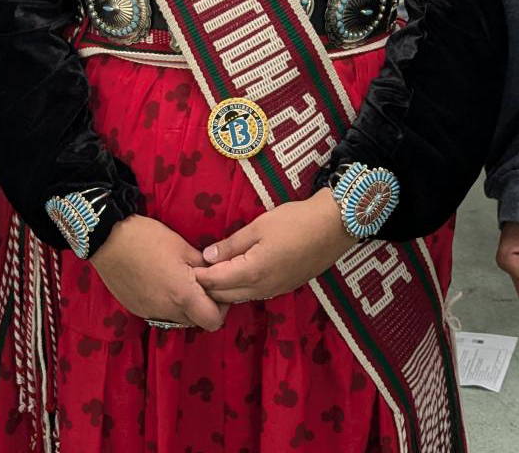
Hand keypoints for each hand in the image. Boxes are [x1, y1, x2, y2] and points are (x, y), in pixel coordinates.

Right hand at [90, 215, 227, 330]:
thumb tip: (218, 274)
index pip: (214, 320)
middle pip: (197, 322)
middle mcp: (167, 311)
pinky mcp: (136, 309)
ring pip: (178, 319)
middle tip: (201, 284)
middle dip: (204, 306)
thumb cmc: (147, 239)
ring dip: (185, 307)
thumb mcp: (182, 247)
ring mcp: (150, 312)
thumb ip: (204, 266)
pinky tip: (162, 283)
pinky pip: (161, 314)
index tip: (217, 289)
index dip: (221, 307)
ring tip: (180, 282)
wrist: (108, 240)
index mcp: (183, 295)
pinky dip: (167, 304)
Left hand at [197, 193, 357, 304]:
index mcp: (253, 273)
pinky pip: (256, 294)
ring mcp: (275, 291)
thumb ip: (231, 244)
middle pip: (226, 296)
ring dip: (224, 289)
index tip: (185, 267)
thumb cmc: (295, 221)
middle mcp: (263, 289)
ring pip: (241, 297)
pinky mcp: (285, 287)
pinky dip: (241, 288)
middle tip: (194, 272)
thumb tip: (207, 256)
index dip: (198, 276)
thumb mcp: (258, 226)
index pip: (216, 282)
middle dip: (208, 287)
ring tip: (212, 273)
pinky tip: (237, 275)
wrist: (333, 227)